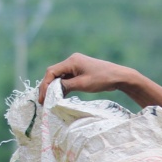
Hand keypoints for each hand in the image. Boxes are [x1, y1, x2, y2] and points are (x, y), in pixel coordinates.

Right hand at [38, 53, 161, 107]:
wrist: (119, 76)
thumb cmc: (102, 79)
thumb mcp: (82, 84)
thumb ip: (66, 86)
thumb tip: (53, 91)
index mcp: (71, 61)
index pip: (52, 72)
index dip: (45, 85)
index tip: (42, 98)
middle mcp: (72, 61)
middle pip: (54, 73)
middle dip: (47, 87)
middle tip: (43, 101)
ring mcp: (76, 65)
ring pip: (59, 76)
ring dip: (54, 88)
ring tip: (49, 100)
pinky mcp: (80, 71)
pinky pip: (67, 78)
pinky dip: (62, 87)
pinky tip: (60, 96)